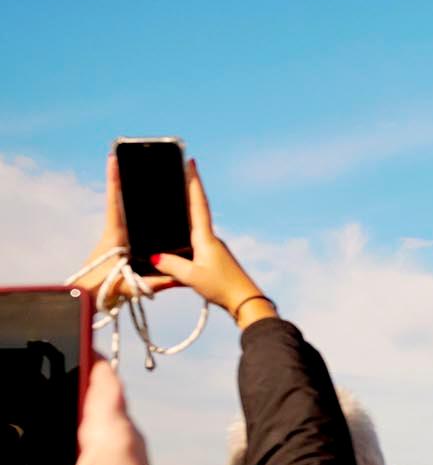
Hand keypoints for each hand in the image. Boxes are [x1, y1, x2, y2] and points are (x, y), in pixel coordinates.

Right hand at [0, 364, 169, 464]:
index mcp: (110, 435)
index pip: (105, 380)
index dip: (90, 355)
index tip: (73, 334)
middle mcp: (124, 437)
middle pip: (101, 394)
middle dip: (77, 377)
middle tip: (48, 364)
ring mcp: (128, 453)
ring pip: (102, 416)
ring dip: (80, 404)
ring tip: (50, 395)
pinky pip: (103, 436)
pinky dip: (84, 428)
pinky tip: (63, 437)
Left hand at [72, 156, 180, 304]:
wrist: (84, 301)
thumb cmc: (100, 291)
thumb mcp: (129, 287)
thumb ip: (154, 283)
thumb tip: (178, 278)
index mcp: (114, 235)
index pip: (114, 202)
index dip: (114, 180)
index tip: (113, 158)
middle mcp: (116, 234)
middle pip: (124, 204)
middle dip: (130, 184)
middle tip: (139, 163)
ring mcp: (117, 242)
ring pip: (131, 218)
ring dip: (139, 203)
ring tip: (153, 186)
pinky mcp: (120, 251)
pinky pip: (136, 232)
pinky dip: (145, 224)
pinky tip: (158, 223)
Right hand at [150, 160, 276, 328]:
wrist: (246, 302)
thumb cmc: (222, 288)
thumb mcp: (192, 277)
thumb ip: (171, 265)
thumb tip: (154, 255)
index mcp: (206, 237)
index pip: (198, 203)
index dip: (193, 182)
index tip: (191, 162)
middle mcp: (211, 238)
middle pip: (198, 209)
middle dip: (188, 190)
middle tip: (181, 170)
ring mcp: (214, 248)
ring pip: (196, 225)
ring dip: (187, 209)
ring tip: (175, 196)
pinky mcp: (214, 258)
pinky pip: (196, 239)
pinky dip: (186, 231)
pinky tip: (179, 235)